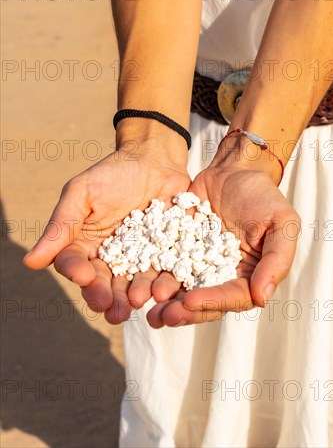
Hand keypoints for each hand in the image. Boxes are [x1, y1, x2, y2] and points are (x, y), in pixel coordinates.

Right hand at [23, 136, 189, 323]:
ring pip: (134, 283)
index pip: (75, 264)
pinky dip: (164, 283)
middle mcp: (110, 257)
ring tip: (137, 301)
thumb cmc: (112, 173)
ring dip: (134, 295)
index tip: (83, 276)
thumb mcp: (82, 193)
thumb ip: (61, 226)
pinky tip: (163, 291)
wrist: (154, 159)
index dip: (78, 273)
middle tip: (111, 309)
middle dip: (107, 297)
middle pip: (104, 283)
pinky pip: (164, 272)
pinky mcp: (166, 255)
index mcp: (84, 245)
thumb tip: (30, 262)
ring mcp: (140, 259)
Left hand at [147, 165, 299, 327]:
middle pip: (203, 300)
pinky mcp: (178, 248)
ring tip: (144, 304)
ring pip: (180, 287)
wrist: (236, 170)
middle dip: (182, 310)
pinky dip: (151, 272)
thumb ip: (276, 260)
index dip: (212, 302)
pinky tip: (136, 278)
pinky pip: (164, 262)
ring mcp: (197, 262)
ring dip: (163, 299)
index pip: (232, 297)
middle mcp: (221, 275)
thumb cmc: (265, 196)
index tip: (190, 302)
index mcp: (248, 276)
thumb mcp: (283, 223)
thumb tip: (262, 298)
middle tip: (162, 316)